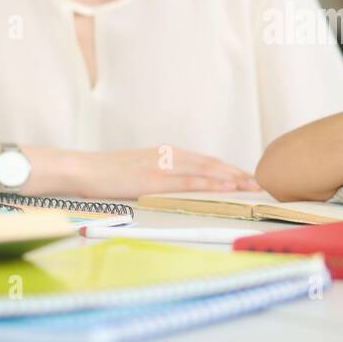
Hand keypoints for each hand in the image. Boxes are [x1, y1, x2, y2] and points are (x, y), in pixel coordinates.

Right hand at [81, 147, 261, 198]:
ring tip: (251, 185)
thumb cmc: (107, 175)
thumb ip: (160, 176)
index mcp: (166, 153)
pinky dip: (209, 183)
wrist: (82, 169)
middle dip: (237, 172)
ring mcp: (162, 165)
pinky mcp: (153, 178)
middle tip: (260, 182)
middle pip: (211, 163)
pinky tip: (224, 186)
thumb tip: (176, 188)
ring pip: (205, 169)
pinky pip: (187, 180)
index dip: (228, 168)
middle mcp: (168, 155)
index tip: (247, 177)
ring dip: (230, 177)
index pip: (205, 161)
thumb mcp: (139, 172)